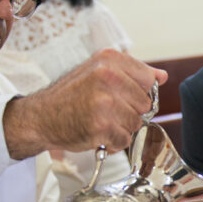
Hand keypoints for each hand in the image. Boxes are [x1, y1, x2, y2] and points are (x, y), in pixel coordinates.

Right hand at [3, 48, 168, 158]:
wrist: (40, 117)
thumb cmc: (71, 95)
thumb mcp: (99, 72)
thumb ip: (132, 73)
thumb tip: (162, 77)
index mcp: (109, 60)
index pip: (148, 80)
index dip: (137, 93)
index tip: (121, 95)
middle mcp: (106, 76)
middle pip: (145, 104)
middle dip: (130, 112)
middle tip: (106, 110)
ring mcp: (103, 102)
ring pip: (136, 123)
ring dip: (121, 128)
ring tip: (100, 121)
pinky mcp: (100, 126)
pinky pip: (124, 140)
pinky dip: (113, 142)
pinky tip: (97, 133)